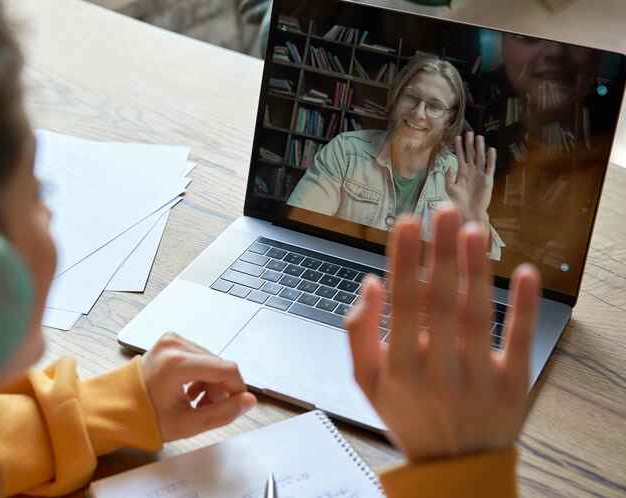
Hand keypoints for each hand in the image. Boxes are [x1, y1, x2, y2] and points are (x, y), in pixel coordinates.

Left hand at [141, 333, 256, 441]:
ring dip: (211, 382)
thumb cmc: (146, 417)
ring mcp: (171, 340)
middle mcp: (174, 345)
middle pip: (218, 365)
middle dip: (220, 389)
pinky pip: (199, 356)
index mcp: (176, 363)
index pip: (226, 369)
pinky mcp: (170, 341)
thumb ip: (223, 413)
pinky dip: (201, 374)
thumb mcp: (188, 424)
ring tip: (196, 402)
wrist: (117, 408)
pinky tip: (190, 391)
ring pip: (211, 361)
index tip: (236, 405)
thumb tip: (248, 401)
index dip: (238, 389)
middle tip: (207, 408)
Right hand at [345, 207, 539, 461]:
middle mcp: (437, 372)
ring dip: (475, 270)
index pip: (402, 305)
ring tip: (472, 230)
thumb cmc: (406, 412)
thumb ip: (359, 333)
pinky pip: (520, 341)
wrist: (454, 465)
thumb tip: (369, 283)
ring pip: (477, 316)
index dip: (405, 262)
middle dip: (441, 253)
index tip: (407, 222)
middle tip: (444, 210)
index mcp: (398, 369)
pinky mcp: (513, 384)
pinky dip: (524, 306)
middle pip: (440, 303)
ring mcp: (478, 379)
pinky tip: (525, 272)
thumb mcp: (367, 381)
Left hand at [445, 132, 495, 223]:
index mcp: (461, 173)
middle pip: (471, 154)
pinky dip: (490, 159)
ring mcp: (479, 175)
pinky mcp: (487, 180)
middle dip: (469, 144)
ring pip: (480, 158)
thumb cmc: (458, 202)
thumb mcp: (450, 188)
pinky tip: (490, 150)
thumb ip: (449, 176)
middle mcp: (471, 172)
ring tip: (479, 138)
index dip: (458, 147)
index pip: (460, 156)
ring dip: (479, 148)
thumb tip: (449, 165)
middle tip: (469, 133)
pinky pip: (490, 167)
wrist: (468, 212)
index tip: (457, 137)